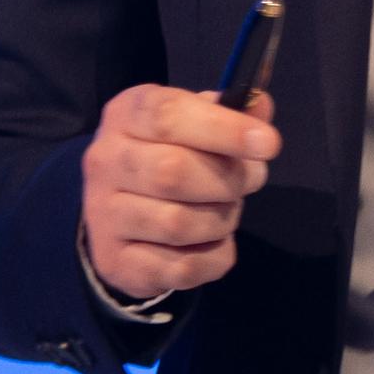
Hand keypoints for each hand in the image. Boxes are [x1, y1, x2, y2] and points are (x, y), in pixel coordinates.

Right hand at [81, 83, 277, 300]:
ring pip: (178, 224)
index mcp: (125, 114)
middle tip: (252, 180)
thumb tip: (261, 105)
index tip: (268, 143)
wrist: (116, 213)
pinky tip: (213, 241)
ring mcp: (104, 215)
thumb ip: (228, 111)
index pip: (168, 115)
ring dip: (222, 219)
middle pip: (173, 171)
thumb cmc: (164, 152)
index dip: (224, 129)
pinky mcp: (116, 261)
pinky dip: (214, 256)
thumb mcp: (191, 120)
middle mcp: (106, 161)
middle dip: (229, 179)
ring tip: (227, 209)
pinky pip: (182, 268)